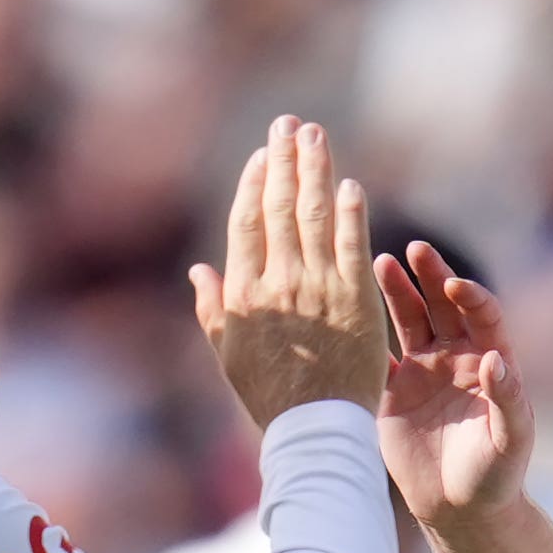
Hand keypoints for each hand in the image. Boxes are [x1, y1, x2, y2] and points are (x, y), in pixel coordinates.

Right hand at [188, 118, 386, 425]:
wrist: (314, 429)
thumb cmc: (269, 396)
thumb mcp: (228, 353)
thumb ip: (212, 307)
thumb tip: (197, 268)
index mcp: (244, 294)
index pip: (247, 224)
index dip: (254, 184)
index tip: (262, 154)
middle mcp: (278, 284)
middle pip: (280, 208)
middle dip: (285, 160)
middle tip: (290, 124)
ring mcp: (318, 289)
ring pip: (315, 216)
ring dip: (316, 170)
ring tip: (316, 135)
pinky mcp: (355, 300)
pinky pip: (352, 246)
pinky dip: (350, 213)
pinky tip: (349, 185)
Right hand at [375, 241, 536, 516]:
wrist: (460, 508)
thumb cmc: (496, 475)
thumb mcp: (510, 440)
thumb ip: (507, 399)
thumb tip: (496, 358)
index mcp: (489, 361)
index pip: (482, 314)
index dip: (470, 296)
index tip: (454, 285)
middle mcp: (455, 357)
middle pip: (442, 305)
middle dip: (431, 276)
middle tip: (415, 250)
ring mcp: (422, 370)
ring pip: (408, 319)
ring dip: (396, 291)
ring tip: (380, 261)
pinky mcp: (393, 391)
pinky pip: (376, 355)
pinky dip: (362, 336)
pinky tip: (344, 311)